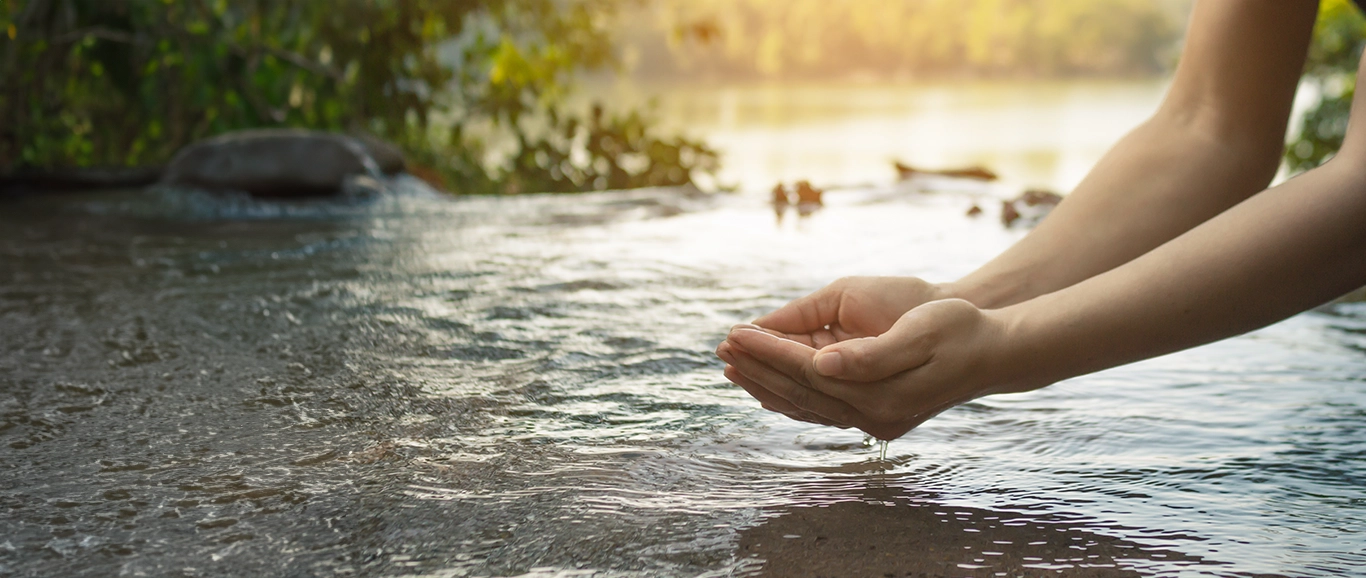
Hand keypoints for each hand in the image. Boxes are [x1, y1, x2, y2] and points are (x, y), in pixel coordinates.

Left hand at [715, 276, 947, 427]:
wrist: (997, 354)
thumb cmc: (961, 331)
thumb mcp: (921, 331)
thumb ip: (870, 353)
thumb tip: (821, 362)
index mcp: (881, 396)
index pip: (808, 371)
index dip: (769, 351)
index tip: (735, 333)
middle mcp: (874, 418)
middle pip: (800, 392)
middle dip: (758, 370)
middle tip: (720, 349)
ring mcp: (875, 423)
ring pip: (806, 405)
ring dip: (768, 386)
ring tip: (733, 369)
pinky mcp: (877, 419)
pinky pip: (821, 411)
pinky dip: (792, 398)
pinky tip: (772, 390)